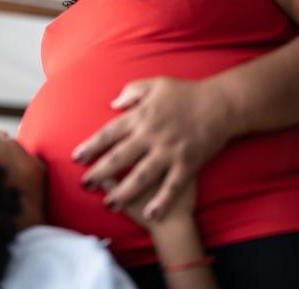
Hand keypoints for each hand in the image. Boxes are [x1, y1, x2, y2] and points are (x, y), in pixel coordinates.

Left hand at [74, 77, 233, 219]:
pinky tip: (151, 215)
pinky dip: (162, 202)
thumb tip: (113, 103)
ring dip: (123, 192)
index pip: (109, 133)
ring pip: (141, 176)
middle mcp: (152, 135)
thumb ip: (132, 91)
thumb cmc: (188, 92)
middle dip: (99, 172)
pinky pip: (172, 186)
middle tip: (84, 184)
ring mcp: (170, 151)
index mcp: (142, 117)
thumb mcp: (156, 84)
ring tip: (108, 204)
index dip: (91, 146)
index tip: (76, 157)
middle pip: (119, 157)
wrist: (222, 103)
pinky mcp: (188, 164)